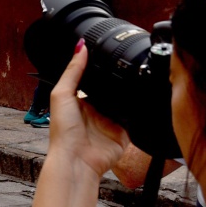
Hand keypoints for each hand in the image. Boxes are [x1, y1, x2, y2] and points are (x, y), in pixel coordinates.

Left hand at [47, 43, 127, 177]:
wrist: (76, 160)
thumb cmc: (63, 132)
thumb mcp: (62, 94)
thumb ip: (73, 71)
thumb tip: (80, 46)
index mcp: (82, 100)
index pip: (96, 79)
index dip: (103, 67)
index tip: (112, 50)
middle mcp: (98, 110)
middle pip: (113, 90)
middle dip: (120, 80)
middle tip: (130, 62)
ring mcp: (112, 122)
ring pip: (126, 102)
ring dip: (131, 94)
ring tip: (139, 78)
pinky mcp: (124, 133)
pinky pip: (136, 119)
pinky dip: (139, 111)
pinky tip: (143, 99)